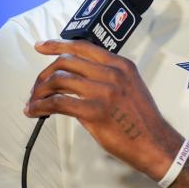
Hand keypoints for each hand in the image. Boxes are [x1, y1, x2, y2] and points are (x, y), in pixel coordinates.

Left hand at [23, 39, 182, 180]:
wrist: (155, 143)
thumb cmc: (142, 120)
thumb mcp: (131, 86)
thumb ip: (109, 76)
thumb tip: (79, 78)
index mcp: (121, 65)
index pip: (83, 47)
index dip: (57, 44)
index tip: (41, 46)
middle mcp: (112, 73)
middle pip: (66, 62)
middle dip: (44, 74)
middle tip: (37, 87)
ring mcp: (104, 91)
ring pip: (58, 81)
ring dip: (40, 92)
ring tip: (33, 102)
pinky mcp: (95, 111)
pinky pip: (58, 103)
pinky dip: (42, 106)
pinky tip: (36, 111)